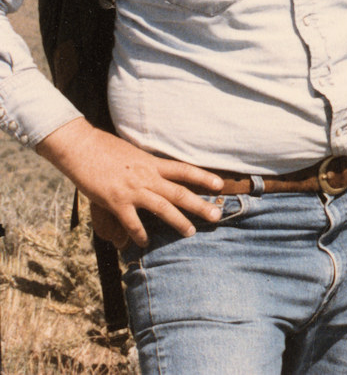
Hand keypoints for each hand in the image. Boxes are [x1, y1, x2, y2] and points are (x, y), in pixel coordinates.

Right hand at [36, 118, 223, 247]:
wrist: (81, 147)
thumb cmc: (105, 148)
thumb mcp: (133, 153)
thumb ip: (147, 165)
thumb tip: (156, 172)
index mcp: (152, 163)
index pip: (185, 170)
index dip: (204, 177)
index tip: (220, 184)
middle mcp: (147, 177)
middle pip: (180, 192)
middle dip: (200, 205)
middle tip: (217, 215)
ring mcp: (132, 190)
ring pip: (162, 208)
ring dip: (178, 221)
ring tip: (191, 232)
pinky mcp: (116, 201)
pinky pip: (132, 222)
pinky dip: (139, 234)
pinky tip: (144, 243)